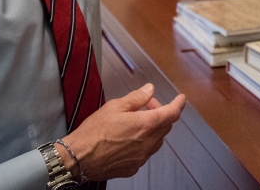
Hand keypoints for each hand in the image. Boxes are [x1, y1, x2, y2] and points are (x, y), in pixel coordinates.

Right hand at [60, 84, 185, 180]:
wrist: (78, 158)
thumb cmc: (94, 132)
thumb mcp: (115, 106)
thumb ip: (136, 98)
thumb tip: (149, 90)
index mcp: (146, 125)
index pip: (172, 114)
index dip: (178, 104)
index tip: (181, 99)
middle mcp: (147, 143)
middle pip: (165, 127)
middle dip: (161, 114)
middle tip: (147, 106)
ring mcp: (141, 158)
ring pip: (156, 141)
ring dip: (153, 129)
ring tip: (136, 121)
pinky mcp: (132, 168)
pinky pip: (145, 153)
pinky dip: (143, 143)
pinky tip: (129, 138)